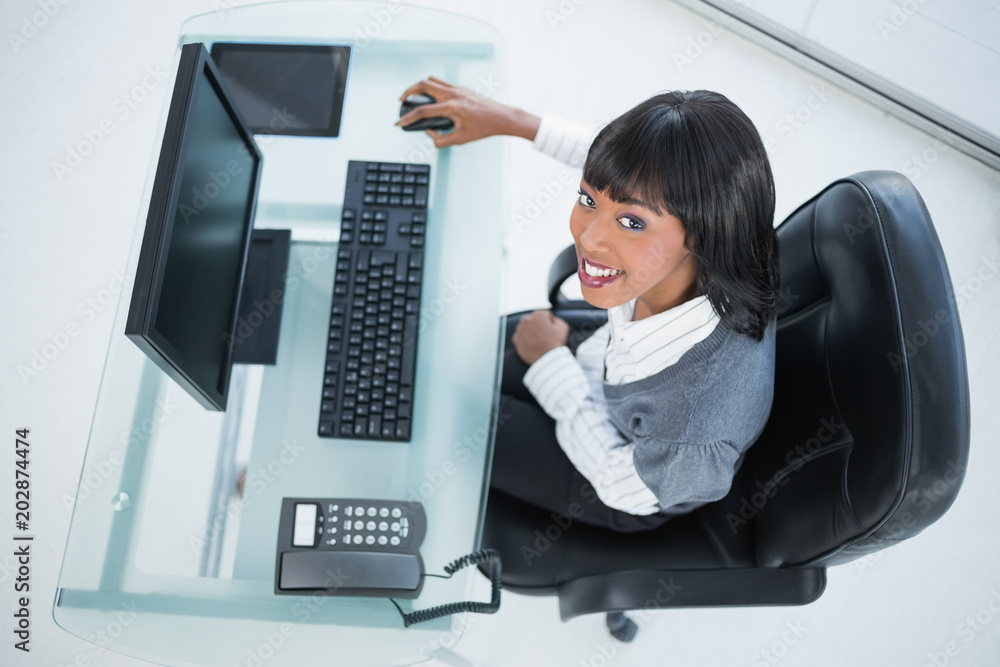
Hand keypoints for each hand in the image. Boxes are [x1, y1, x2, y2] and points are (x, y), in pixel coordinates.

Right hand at [395, 76, 539, 147]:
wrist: (502, 118)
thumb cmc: (484, 129)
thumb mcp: (460, 140)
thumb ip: (441, 140)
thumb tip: (429, 133)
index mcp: (452, 108)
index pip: (423, 112)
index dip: (408, 119)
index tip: (399, 123)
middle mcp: (453, 94)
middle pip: (423, 85)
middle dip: (408, 91)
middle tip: (401, 100)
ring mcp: (458, 88)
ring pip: (431, 80)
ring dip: (419, 86)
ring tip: (413, 96)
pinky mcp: (461, 88)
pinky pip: (441, 82)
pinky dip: (432, 87)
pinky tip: (431, 97)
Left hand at [512, 310, 569, 364]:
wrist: (548, 360)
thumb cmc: (556, 344)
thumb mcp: (563, 327)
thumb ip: (557, 319)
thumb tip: (552, 320)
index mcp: (538, 315)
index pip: (545, 315)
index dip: (550, 323)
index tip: (552, 330)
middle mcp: (526, 320)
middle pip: (534, 320)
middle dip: (539, 326)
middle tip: (545, 337)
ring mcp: (520, 330)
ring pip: (526, 328)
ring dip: (531, 332)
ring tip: (539, 342)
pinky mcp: (516, 340)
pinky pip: (521, 337)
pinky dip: (525, 340)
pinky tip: (533, 345)